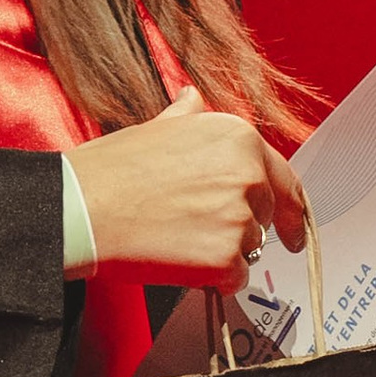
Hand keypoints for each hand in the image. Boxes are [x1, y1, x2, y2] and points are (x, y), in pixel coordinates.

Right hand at [70, 88, 308, 290]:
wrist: (80, 208)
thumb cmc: (111, 171)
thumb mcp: (155, 128)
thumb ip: (188, 116)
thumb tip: (193, 98)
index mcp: (238, 138)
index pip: (284, 179)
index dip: (291, 209)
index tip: (295, 231)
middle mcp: (248, 174)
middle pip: (264, 217)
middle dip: (237, 227)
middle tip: (194, 227)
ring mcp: (239, 218)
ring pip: (249, 248)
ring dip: (221, 252)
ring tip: (175, 237)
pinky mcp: (225, 258)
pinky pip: (234, 278)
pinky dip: (212, 279)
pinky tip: (178, 260)